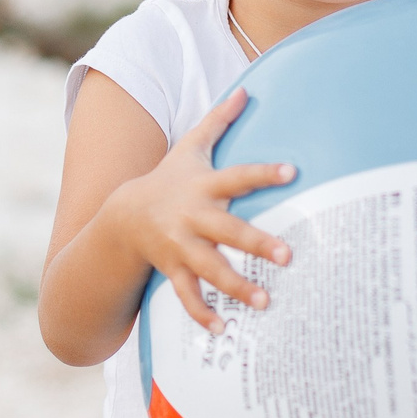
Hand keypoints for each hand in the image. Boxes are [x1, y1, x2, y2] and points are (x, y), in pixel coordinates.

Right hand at [97, 89, 296, 333]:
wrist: (124, 216)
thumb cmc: (170, 179)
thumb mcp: (191, 148)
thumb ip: (220, 121)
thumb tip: (247, 87)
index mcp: (203, 186)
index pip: (238, 176)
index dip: (263, 172)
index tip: (292, 171)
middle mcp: (193, 218)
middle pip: (228, 230)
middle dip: (256, 243)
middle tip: (288, 256)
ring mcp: (181, 247)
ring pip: (210, 269)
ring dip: (237, 286)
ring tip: (265, 302)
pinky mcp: (173, 270)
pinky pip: (187, 296)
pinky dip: (203, 314)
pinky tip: (224, 330)